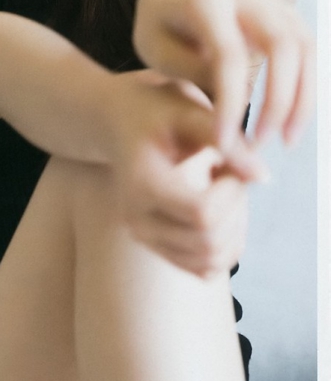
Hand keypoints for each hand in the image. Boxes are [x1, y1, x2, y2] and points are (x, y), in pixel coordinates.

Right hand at [108, 70, 258, 277]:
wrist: (117, 122)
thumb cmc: (155, 111)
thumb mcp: (188, 111)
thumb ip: (227, 141)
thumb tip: (264, 178)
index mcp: (143, 186)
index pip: (203, 215)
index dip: (232, 192)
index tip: (229, 161)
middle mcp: (138, 220)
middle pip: (210, 242)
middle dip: (237, 209)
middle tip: (231, 174)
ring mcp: (145, 238)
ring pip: (212, 262)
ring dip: (235, 229)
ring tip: (224, 192)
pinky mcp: (158, 247)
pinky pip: (205, 269)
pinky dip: (226, 246)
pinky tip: (219, 210)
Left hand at [133, 0, 314, 153]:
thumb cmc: (162, 24)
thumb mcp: (156, 48)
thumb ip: (192, 70)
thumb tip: (237, 102)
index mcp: (205, 1)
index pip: (228, 55)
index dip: (229, 103)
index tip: (222, 143)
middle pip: (281, 44)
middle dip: (277, 101)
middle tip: (259, 143)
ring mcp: (272, 1)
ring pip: (304, 47)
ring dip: (302, 98)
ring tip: (286, 140)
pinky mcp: (287, 15)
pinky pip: (309, 50)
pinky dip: (307, 87)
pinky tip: (292, 121)